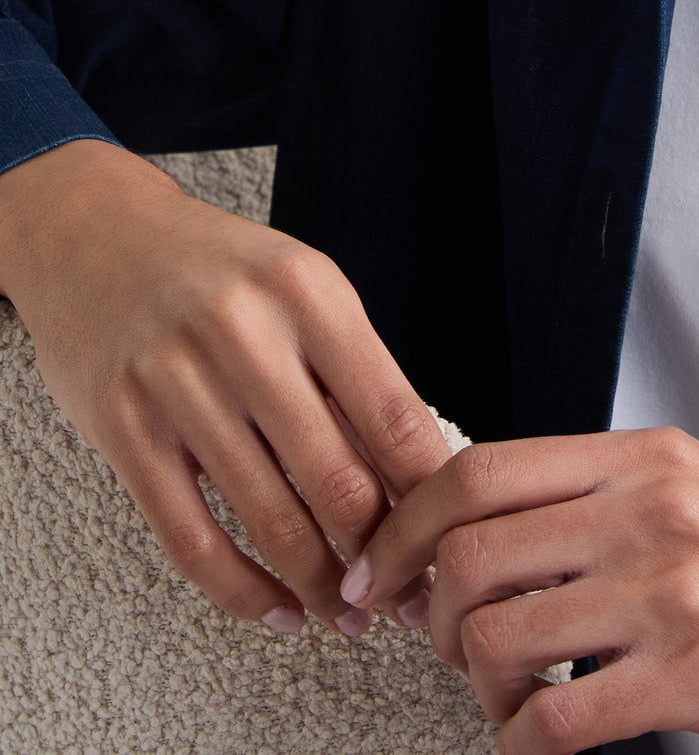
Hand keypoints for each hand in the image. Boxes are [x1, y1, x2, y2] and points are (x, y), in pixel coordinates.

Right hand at [0, 138, 450, 635]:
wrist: (98, 237)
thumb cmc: (217, 271)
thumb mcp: (302, 290)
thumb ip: (355, 372)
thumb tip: (419, 476)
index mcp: (309, 292)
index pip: (394, 416)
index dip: (429, 499)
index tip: (448, 543)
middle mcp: (245, 332)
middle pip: (338, 479)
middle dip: (382, 555)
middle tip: (402, 595)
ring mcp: (178, 382)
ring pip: (270, 520)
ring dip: (319, 586)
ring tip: (347, 613)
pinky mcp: (125, 429)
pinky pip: (193, 540)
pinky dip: (244, 592)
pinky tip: (278, 609)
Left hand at [341, 424, 698, 753]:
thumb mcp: (690, 494)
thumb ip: (591, 498)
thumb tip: (468, 531)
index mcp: (645, 456)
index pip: (482, 469)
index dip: (406, 523)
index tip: (380, 569)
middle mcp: (652, 511)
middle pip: (472, 553)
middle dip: (431, 615)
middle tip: (441, 645)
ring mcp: (672, 592)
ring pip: (499, 637)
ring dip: (481, 688)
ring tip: (511, 699)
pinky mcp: (693, 675)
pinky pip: (556, 720)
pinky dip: (525, 745)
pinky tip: (543, 743)